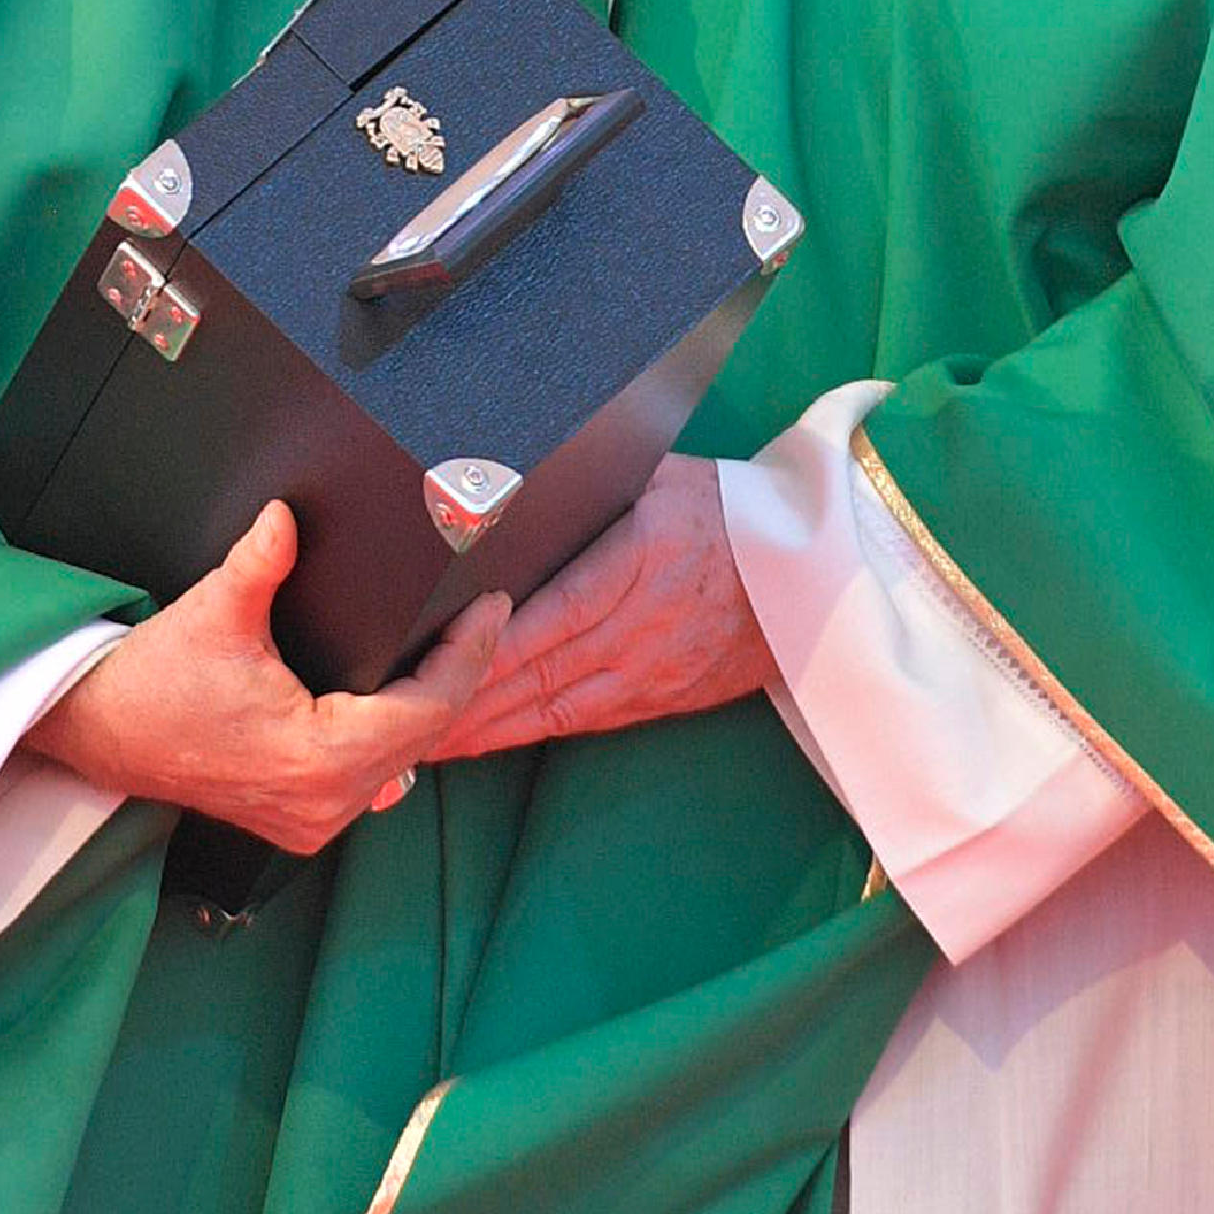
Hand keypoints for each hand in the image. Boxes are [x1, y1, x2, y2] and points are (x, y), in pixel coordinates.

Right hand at [27, 500, 508, 855]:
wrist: (97, 733)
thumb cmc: (150, 683)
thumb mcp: (214, 612)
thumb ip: (260, 560)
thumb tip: (287, 514)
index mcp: (318, 757)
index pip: (428, 708)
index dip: (469, 654)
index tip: (491, 609)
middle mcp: (325, 802)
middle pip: (427, 734)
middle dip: (460, 672)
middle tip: (484, 616)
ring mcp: (314, 820)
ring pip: (405, 759)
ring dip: (431, 706)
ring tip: (458, 647)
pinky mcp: (301, 821)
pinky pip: (375, 777)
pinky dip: (397, 736)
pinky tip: (409, 699)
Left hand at [421, 457, 778, 761]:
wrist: (815, 574)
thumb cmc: (727, 508)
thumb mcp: (662, 473)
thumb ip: (591, 481)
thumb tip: (510, 471)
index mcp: (645, 557)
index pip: (552, 611)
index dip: (489, 645)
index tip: (431, 658)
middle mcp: (647, 623)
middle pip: (542, 672)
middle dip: (467, 701)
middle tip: (399, 719)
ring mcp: (656, 670)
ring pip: (557, 708)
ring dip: (489, 729)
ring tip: (426, 742)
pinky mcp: (663, 698)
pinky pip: (586, 721)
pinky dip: (532, 732)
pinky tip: (489, 739)